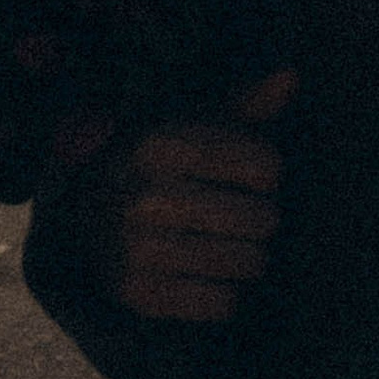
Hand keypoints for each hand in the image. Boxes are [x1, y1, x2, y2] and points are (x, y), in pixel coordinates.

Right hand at [96, 72, 295, 321]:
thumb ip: (246, 102)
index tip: (255, 176)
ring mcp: (135, 247)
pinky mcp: (137, 293)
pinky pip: (222, 303)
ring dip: (250, 258)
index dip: (269, 173)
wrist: (88, 215)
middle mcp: (142, 195)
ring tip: (232, 245)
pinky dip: (226, 293)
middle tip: (246, 218)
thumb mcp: (197, 123)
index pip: (264, 166)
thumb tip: (290, 75)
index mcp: (159, 144)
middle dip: (264, 219)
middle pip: (261, 219)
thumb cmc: (166, 163)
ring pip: (247, 263)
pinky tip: (209, 275)